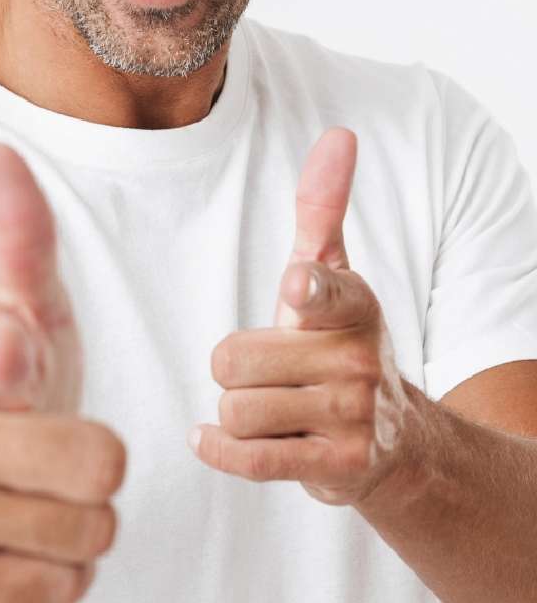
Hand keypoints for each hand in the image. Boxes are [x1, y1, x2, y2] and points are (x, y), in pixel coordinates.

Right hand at [0, 143, 126, 602]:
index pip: (3, 355)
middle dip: (102, 465)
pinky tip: (26, 545)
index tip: (13, 350)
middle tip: (60, 453)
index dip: (15, 359)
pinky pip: (69, 587)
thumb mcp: (23, 319)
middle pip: (103, 466)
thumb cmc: (4, 401)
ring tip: (42, 498)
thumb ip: (21, 244)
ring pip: (94, 532)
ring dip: (86, 520)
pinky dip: (64, 571)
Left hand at [188, 128, 412, 505]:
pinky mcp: (338, 468)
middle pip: (233, 361)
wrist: (388, 440)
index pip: (324, 292)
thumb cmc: (336, 342)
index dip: (308, 292)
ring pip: (236, 410)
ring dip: (236, 413)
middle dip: (233, 370)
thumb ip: (323, 208)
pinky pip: (251, 459)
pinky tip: (214, 438)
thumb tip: (340, 134)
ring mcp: (352, 417)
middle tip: (269, 374)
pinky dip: (221, 450)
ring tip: (273, 409)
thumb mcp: (333, 274)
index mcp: (356, 306)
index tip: (296, 288)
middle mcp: (360, 360)